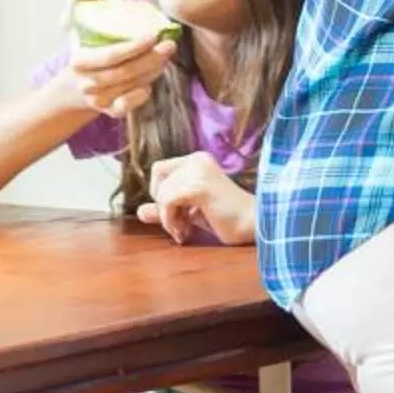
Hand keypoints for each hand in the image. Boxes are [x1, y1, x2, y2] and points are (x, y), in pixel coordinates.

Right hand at [64, 31, 176, 120]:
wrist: (75, 85)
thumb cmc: (84, 48)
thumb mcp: (74, 19)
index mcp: (80, 60)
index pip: (111, 56)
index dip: (135, 47)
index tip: (154, 35)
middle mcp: (87, 83)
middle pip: (125, 72)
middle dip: (151, 58)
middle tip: (169, 44)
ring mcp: (98, 99)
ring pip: (131, 86)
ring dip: (152, 71)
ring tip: (166, 56)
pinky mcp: (109, 110)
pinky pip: (127, 106)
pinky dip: (140, 96)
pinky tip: (149, 83)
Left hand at [136, 152, 252, 245]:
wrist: (253, 226)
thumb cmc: (227, 220)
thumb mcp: (190, 213)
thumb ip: (167, 209)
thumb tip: (140, 211)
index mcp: (197, 161)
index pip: (159, 170)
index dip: (160, 193)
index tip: (175, 215)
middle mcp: (197, 160)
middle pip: (158, 182)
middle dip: (164, 209)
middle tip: (181, 228)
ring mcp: (199, 171)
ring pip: (162, 194)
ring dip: (168, 219)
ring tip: (185, 232)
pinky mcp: (201, 186)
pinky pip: (168, 202)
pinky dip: (170, 220)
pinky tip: (186, 232)